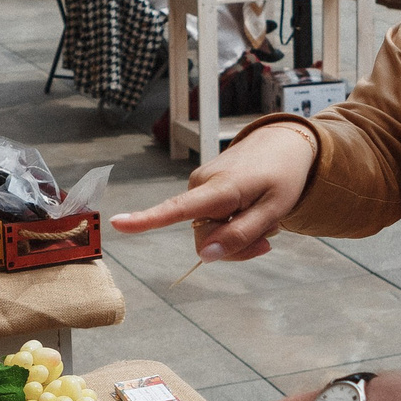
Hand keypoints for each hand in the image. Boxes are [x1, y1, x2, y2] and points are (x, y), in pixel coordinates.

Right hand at [110, 121, 314, 263]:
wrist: (282, 144)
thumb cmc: (283, 176)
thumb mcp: (273, 211)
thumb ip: (240, 235)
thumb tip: (203, 257)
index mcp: (220, 188)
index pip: (177, 208)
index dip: (146, 219)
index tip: (117, 223)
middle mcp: (202, 185)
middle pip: (204, 240)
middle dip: (234, 248)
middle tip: (267, 241)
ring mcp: (200, 186)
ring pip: (209, 233)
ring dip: (237, 236)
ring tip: (263, 219)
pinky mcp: (202, 188)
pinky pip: (211, 221)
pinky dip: (233, 224)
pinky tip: (251, 211)